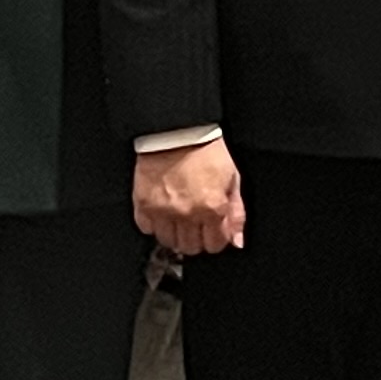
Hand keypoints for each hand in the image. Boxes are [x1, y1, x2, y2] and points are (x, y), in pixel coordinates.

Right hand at [133, 138, 245, 256]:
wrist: (177, 132)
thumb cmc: (206, 151)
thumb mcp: (232, 179)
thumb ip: (236, 213)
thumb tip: (237, 240)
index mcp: (213, 208)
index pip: (215, 245)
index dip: (216, 238)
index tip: (213, 229)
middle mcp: (188, 214)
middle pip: (191, 248)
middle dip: (196, 238)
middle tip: (196, 222)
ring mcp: (163, 211)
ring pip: (169, 242)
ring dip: (175, 233)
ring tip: (178, 216)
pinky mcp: (143, 204)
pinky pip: (146, 228)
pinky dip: (154, 223)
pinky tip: (162, 210)